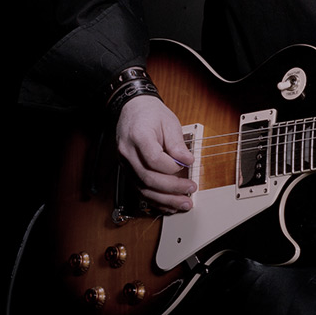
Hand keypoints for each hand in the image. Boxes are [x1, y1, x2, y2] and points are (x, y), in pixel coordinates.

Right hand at [115, 95, 196, 211]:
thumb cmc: (151, 113)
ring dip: (165, 200)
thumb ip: (177, 143)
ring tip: (183, 204)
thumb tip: (187, 161)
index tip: (187, 165)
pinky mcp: (128, 171)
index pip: (154, 159)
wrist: (132, 109)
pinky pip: (140, 190)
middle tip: (190, 190)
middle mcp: (128, 153)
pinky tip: (169, 205)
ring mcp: (125, 164)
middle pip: (148, 178)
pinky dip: (155, 200)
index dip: (172, 167)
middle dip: (172, 188)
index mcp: (138, 136)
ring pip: (142, 189)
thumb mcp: (169, 122)